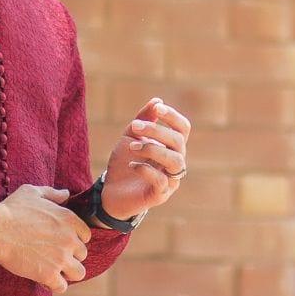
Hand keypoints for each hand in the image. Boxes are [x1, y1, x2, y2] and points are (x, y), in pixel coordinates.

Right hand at [0, 185, 92, 293]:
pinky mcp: (49, 274)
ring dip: (68, 273)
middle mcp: (69, 239)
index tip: (62, 242)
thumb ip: (52, 193)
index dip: (74, 240)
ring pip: (78, 273)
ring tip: (54, 270)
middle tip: (54, 256)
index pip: (85, 236)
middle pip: (82, 255)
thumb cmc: (11, 209)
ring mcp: (60, 258)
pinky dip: (55, 285)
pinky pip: (62, 287)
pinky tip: (44, 280)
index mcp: (68, 219)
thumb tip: (66, 194)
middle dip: (70, 256)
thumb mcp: (32, 192)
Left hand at [100, 97, 190, 219]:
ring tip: (132, 147)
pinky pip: (160, 180)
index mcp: (171, 146)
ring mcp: (170, 180)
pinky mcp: (160, 195)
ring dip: (152, 149)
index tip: (157, 108)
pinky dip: (146, 169)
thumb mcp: (130, 136)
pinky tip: (132, 165)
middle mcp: (176, 162)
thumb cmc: (125, 161)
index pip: (183, 128)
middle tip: (134, 127)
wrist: (111, 191)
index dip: (173, 117)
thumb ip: (143, 120)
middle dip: (156, 131)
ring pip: (175, 160)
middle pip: (178, 141)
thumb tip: (157, 100)